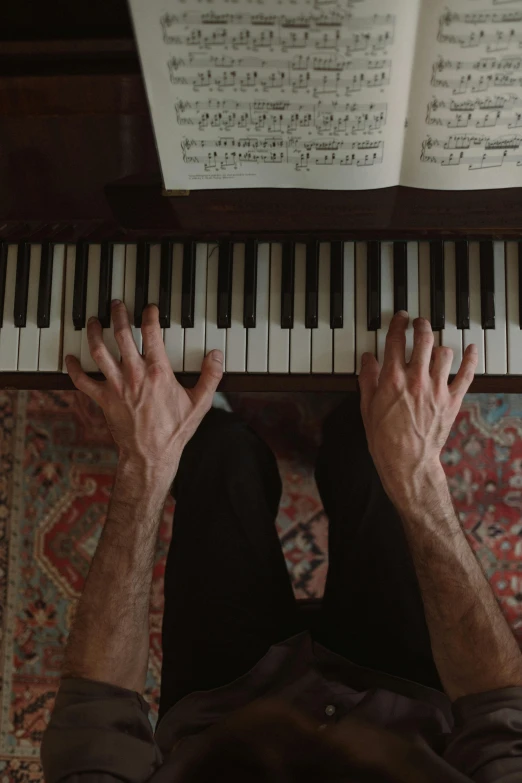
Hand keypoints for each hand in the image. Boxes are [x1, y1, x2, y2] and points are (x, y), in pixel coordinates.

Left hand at [65, 300, 222, 487]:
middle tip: (116, 304)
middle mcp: (134, 374)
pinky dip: (74, 368)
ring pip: (99, 351)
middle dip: (118, 315)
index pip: (151, 333)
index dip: (150, 316)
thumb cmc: (175, 432)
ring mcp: (116, 386)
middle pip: (121, 335)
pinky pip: (83, 381)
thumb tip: (217, 355)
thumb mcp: (200, 404)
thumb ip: (210, 377)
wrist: (150, 456)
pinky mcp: (103, 399)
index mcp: (158, 372)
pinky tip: (71, 357)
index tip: (149, 308)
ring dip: (94, 332)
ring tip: (94, 321)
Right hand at [358, 311, 476, 502]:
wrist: (407, 462)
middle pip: (423, 340)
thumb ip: (367, 379)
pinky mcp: (452, 400)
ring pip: (444, 353)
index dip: (398, 324)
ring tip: (435, 346)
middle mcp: (416, 380)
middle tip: (419, 323)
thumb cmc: (384, 440)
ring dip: (438, 346)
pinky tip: (471, 349)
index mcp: (392, 380)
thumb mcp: (367, 408)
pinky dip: (471, 359)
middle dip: (421, 326)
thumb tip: (367, 359)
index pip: (396, 341)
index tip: (400, 318)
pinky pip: (466, 374)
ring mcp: (437, 389)